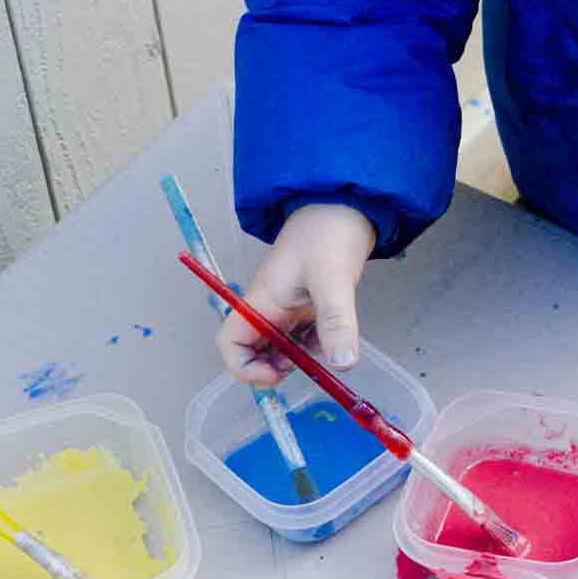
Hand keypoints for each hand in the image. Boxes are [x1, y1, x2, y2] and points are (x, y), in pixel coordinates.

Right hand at [216, 203, 375, 385]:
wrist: (346, 203)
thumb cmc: (328, 233)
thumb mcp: (332, 279)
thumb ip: (336, 322)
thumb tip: (343, 363)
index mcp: (261, 301)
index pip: (231, 344)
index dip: (244, 368)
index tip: (276, 375)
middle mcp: (269, 307)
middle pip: (254, 351)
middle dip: (273, 368)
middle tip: (305, 368)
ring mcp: (288, 307)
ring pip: (280, 347)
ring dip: (297, 359)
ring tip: (323, 353)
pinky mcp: (307, 305)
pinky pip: (303, 337)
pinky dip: (315, 346)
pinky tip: (334, 339)